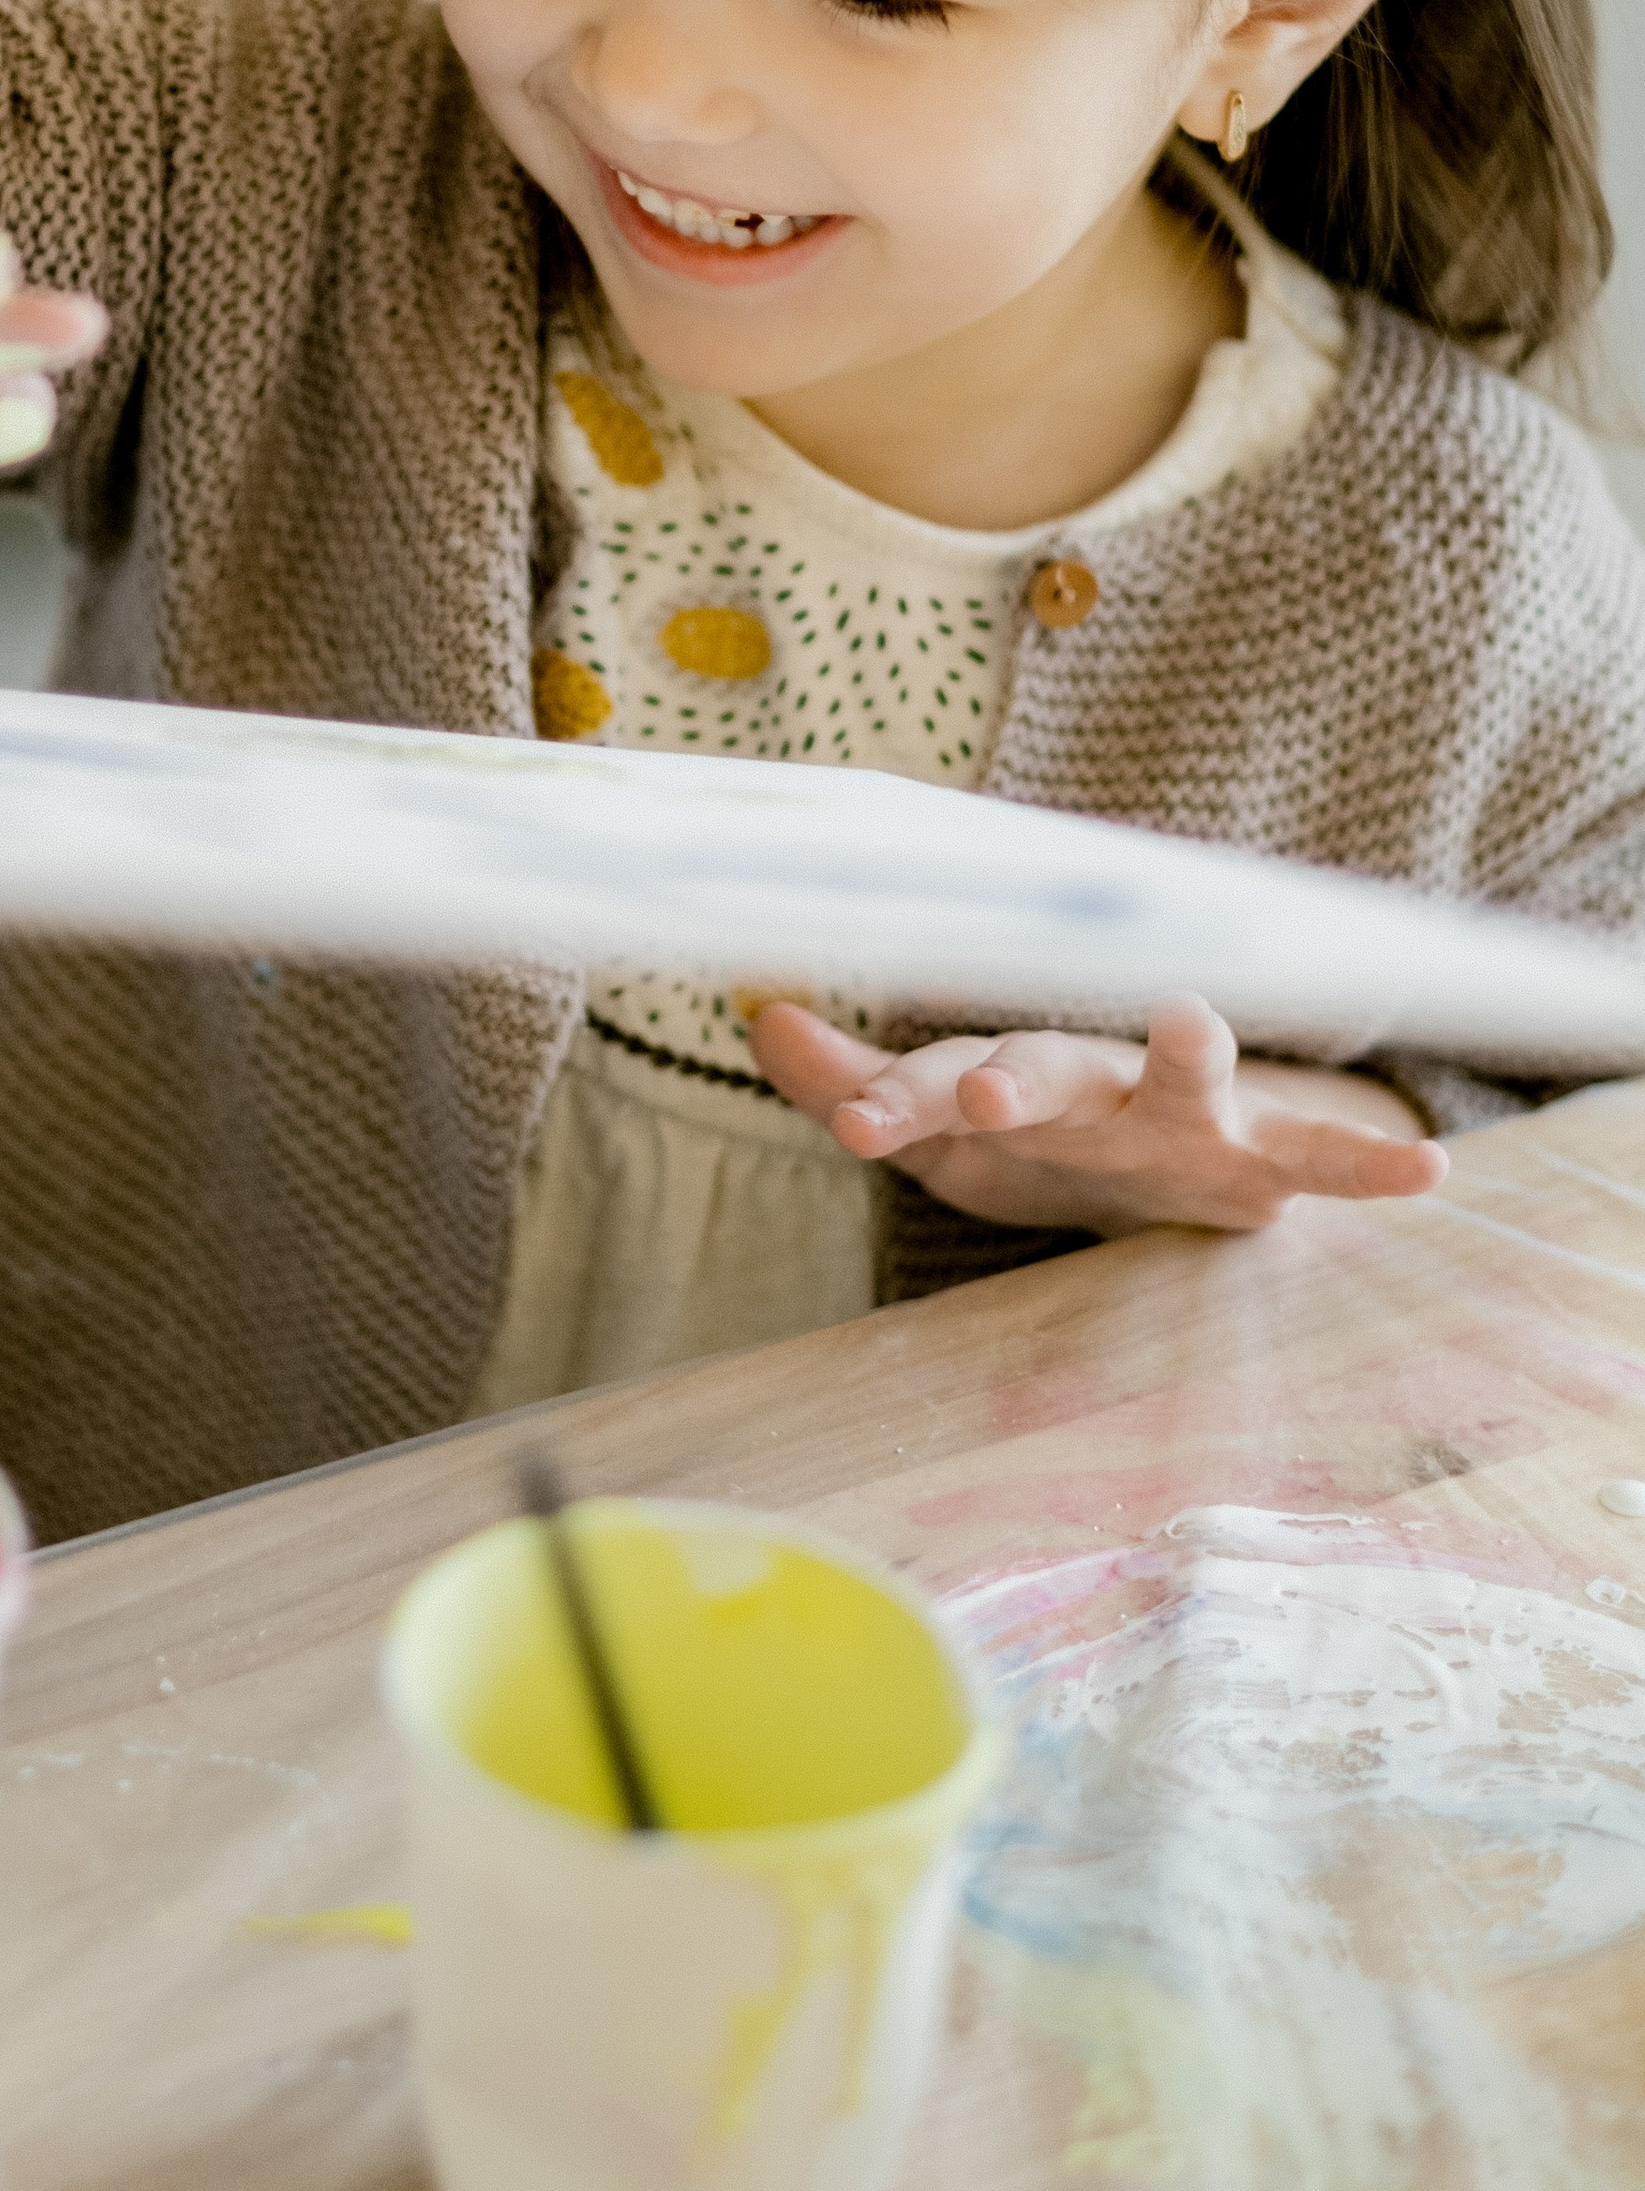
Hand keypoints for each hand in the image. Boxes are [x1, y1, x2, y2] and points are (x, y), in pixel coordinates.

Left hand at [745, 993, 1446, 1236]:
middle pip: (1048, 1065)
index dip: (895, 1099)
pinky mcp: (1259, 1157)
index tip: (854, 1128)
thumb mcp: (938, 1128)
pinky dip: (1371, 1165)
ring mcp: (1184, 1113)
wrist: (1165, 1170)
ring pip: (1190, 1075)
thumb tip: (760, 1016)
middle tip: (987, 1096)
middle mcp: (1095, 1080)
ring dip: (1191, 1052)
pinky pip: (1321, 1156)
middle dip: (1015, 1079)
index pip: (942, 1081)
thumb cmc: (1037, 1138)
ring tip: (1198, 1023)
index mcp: (1010, 1079)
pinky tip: (1428, 1175)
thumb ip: (851, 1081)